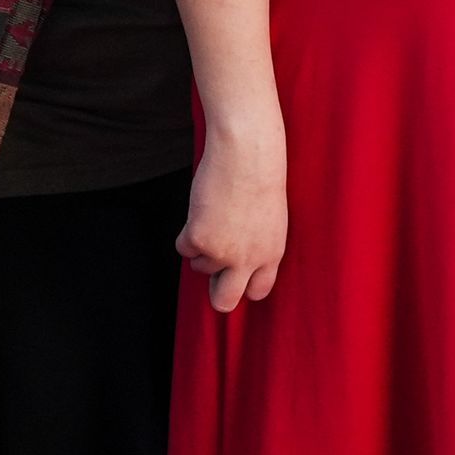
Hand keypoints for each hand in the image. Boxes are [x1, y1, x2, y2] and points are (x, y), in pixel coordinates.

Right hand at [178, 122, 287, 313]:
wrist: (246, 153)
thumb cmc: (259, 175)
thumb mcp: (269, 218)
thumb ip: (256, 244)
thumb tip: (234, 262)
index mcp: (272, 254)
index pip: (259, 290)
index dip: (244, 284)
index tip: (235, 275)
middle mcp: (248, 260)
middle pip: (225, 301)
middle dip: (217, 294)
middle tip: (214, 269)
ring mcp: (223, 252)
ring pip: (200, 267)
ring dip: (201, 247)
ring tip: (212, 217)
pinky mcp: (199, 239)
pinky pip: (183, 248)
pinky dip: (186, 233)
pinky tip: (201, 209)